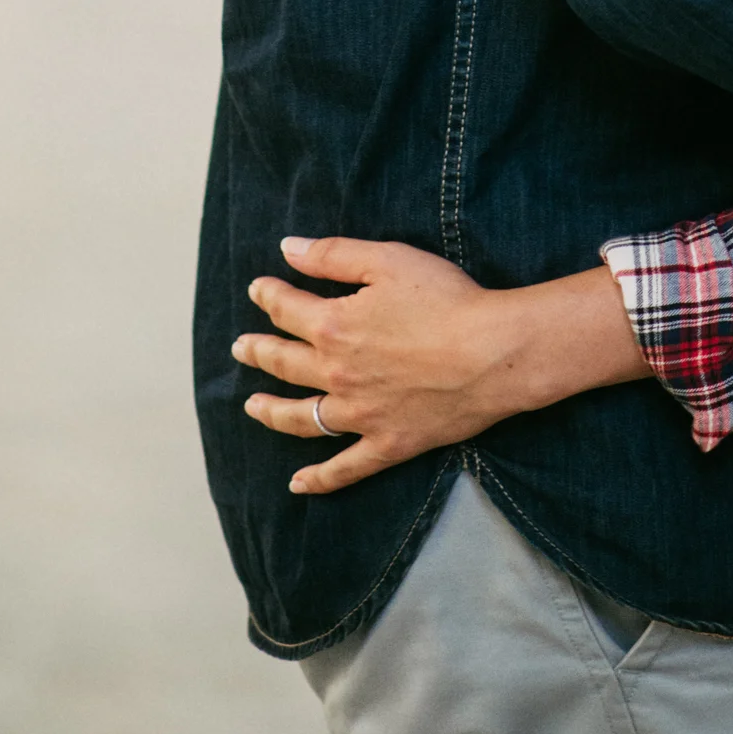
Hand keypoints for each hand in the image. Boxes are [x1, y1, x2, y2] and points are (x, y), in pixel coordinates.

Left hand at [233, 237, 647, 495]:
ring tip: (252, 406)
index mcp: (334, 327)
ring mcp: (359, 416)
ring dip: (272, 412)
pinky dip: (318, 479)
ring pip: (301, 418)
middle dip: (260, 352)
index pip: (288, 310)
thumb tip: (288, 249)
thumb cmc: (445, 299)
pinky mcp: (386, 445)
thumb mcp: (388, 260)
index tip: (258, 289)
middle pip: (286, 364)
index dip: (269, 296)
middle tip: (241, 347)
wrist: (490, 353)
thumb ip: (334, 255)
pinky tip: (297, 484)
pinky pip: (343, 468)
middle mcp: (336, 375)